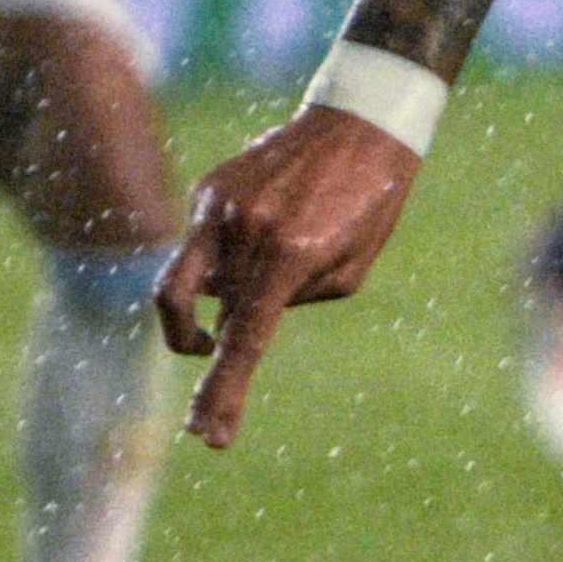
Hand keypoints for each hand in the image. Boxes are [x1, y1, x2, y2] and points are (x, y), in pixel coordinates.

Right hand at [153, 106, 421, 447]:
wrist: (360, 124)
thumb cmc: (370, 204)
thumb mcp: (350, 270)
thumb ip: (290, 302)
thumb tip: (238, 316)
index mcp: (290, 256)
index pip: (244, 342)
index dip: (222, 395)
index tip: (208, 437)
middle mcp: (247, 230)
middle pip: (192, 310)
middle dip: (195, 341)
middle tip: (208, 352)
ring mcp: (220, 205)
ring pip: (192, 278)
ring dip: (219, 291)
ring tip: (271, 262)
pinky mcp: (209, 189)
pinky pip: (201, 243)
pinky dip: (224, 256)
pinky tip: (268, 229)